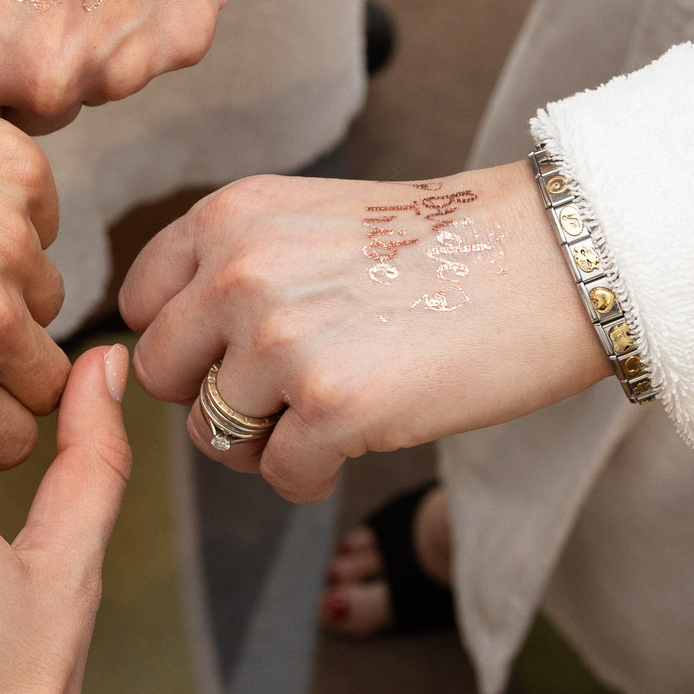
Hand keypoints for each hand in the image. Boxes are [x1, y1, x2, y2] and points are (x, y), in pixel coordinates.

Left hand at [120, 165, 608, 503]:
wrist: (553, 259)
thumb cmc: (442, 244)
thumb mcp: (309, 220)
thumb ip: (235, 264)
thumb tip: (168, 340)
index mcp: (228, 217)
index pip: (139, 304)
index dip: (183, 340)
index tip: (232, 350)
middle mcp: (238, 273)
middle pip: (163, 376)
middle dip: (213, 397)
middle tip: (281, 396)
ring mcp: (281, 342)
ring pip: (213, 435)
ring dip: (263, 442)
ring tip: (326, 417)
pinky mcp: (332, 408)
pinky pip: (279, 476)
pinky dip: (313, 475)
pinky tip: (360, 441)